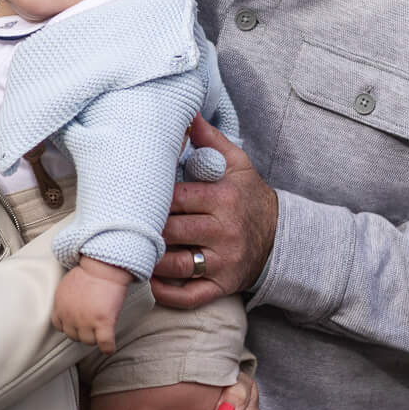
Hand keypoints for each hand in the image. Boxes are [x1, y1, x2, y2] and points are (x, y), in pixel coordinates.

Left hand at [52, 256, 130, 350]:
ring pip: (89, 341)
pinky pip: (105, 344)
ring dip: (95, 338)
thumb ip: (65, 302)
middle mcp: (71, 317)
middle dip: (83, 332)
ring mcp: (87, 321)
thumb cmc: (88, 272)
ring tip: (102, 332)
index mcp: (60, 308)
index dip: (71, 326)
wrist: (103, 266)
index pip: (61, 327)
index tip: (78, 324)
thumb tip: (70, 310)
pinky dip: (108, 348)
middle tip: (92, 325)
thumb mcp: (66, 287)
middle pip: (75, 336)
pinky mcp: (103, 322)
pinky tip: (109, 348)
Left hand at [151, 114, 277, 308]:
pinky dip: (166, 292)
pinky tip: (151, 281)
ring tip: (133, 250)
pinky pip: (190, 296)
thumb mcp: (238, 164)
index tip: (135, 197)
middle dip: (147, 228)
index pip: (176, 199)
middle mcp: (224, 231)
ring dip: (149, 260)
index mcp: (224, 199)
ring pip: (175, 264)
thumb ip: (211, 139)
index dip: (152, 199)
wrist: (281, 236)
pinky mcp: (223, 286)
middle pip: (171, 230)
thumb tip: (189, 113)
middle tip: (126, 224)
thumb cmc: (250, 197)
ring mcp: (223, 262)